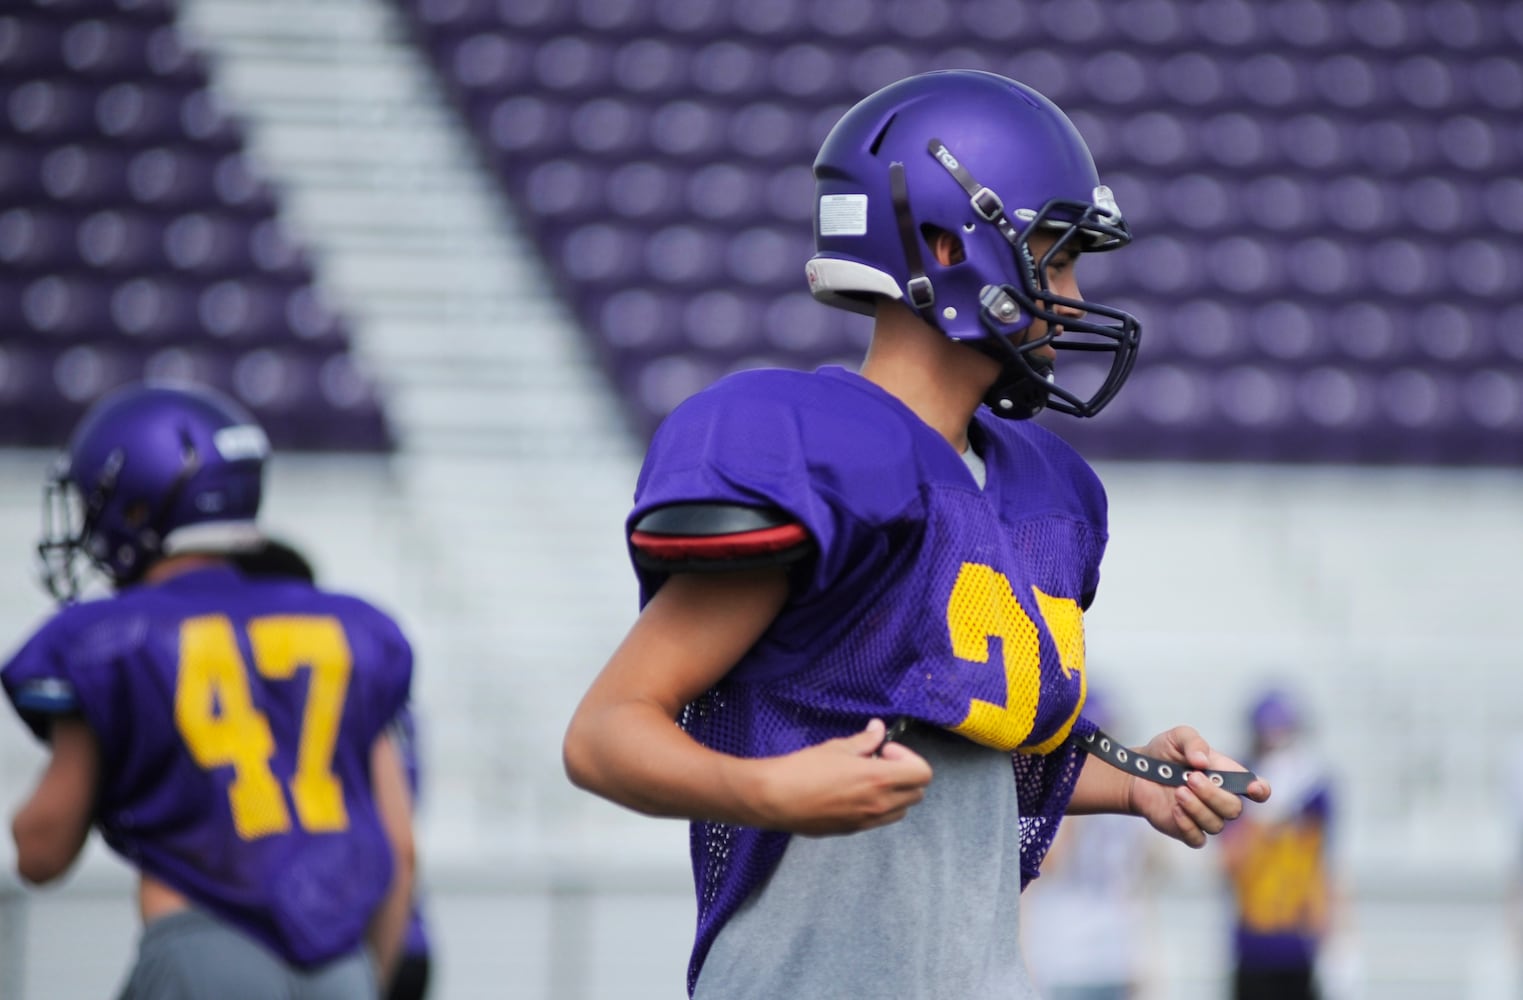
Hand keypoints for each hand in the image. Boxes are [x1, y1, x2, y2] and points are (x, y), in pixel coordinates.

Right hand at [749, 719, 932, 836]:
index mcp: (879, 780)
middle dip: (905, 775)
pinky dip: (879, 806)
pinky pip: (881, 820)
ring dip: (895, 793)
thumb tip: (878, 729)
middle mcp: (879, 804)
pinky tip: (854, 793)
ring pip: (901, 809)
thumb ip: (864, 741)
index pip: (923, 774)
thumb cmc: (804, 769)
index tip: (885, 751)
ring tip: (867, 780)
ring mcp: (867, 821)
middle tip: (879, 762)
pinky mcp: (853, 831)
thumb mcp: (837, 748)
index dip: (909, 758)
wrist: (775, 799)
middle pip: (917, 793)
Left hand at [1127, 726, 1270, 848]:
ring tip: (1178, 790)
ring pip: (1216, 824)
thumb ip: (1193, 742)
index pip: (1257, 789)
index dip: (1260, 791)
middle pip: (1234, 809)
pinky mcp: (1187, 831)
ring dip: (1197, 808)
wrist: (1137, 772)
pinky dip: (1187, 825)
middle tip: (1190, 778)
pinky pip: (1197, 838)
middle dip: (1213, 794)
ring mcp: (1204, 817)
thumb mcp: (1177, 737)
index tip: (1254, 789)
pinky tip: (1174, 809)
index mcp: (1227, 776)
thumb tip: (1202, 761)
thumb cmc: (1164, 753)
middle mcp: (1220, 800)